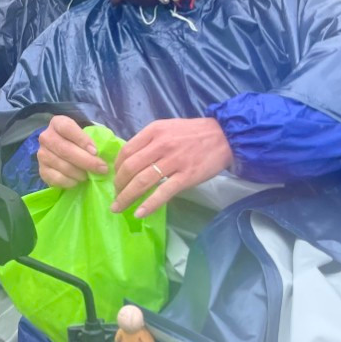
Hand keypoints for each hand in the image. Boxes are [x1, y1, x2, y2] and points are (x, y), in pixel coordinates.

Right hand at [37, 115, 107, 187]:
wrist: (63, 154)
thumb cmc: (79, 143)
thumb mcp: (85, 135)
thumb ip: (94, 139)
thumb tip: (108, 151)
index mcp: (57, 123)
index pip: (67, 128)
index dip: (82, 140)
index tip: (95, 151)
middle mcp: (46, 137)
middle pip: (65, 149)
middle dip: (86, 161)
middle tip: (102, 168)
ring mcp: (41, 154)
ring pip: (62, 165)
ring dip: (79, 173)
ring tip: (89, 175)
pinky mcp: (42, 171)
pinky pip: (56, 178)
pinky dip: (70, 182)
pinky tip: (77, 181)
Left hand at [112, 118, 233, 217]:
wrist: (224, 136)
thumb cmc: (193, 133)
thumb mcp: (167, 128)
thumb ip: (149, 141)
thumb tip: (130, 159)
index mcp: (154, 131)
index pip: (126, 151)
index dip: (117, 167)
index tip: (115, 177)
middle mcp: (161, 145)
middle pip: (130, 167)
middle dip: (119, 184)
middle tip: (116, 195)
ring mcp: (174, 161)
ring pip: (143, 181)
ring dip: (127, 196)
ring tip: (119, 206)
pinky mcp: (186, 177)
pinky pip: (163, 193)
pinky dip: (149, 204)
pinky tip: (139, 213)